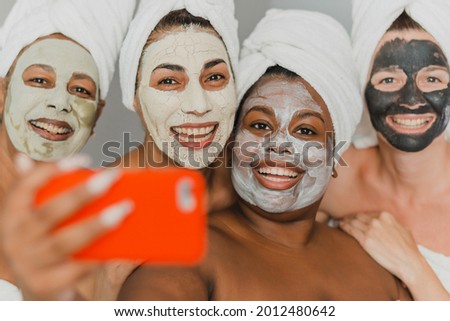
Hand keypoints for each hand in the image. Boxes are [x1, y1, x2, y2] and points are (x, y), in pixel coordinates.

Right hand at [0, 154, 132, 299]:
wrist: (38, 290)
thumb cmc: (40, 243)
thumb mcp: (29, 218)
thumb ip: (29, 190)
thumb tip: (22, 158)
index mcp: (12, 216)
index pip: (25, 187)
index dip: (51, 171)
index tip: (84, 160)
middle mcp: (16, 238)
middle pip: (50, 213)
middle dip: (81, 194)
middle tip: (112, 178)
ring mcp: (30, 263)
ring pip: (64, 242)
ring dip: (96, 225)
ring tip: (123, 210)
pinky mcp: (48, 284)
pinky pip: (76, 269)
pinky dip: (96, 256)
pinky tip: (117, 245)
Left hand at [339, 211, 449, 299]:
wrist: (409, 262)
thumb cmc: (409, 249)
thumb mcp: (404, 230)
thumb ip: (394, 224)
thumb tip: (391, 224)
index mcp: (386, 216)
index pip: (368, 214)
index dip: (360, 217)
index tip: (356, 219)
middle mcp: (377, 221)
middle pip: (358, 217)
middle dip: (351, 218)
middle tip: (346, 220)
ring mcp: (371, 229)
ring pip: (353, 222)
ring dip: (346, 222)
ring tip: (341, 223)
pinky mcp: (365, 240)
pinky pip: (351, 230)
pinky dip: (344, 227)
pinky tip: (341, 226)